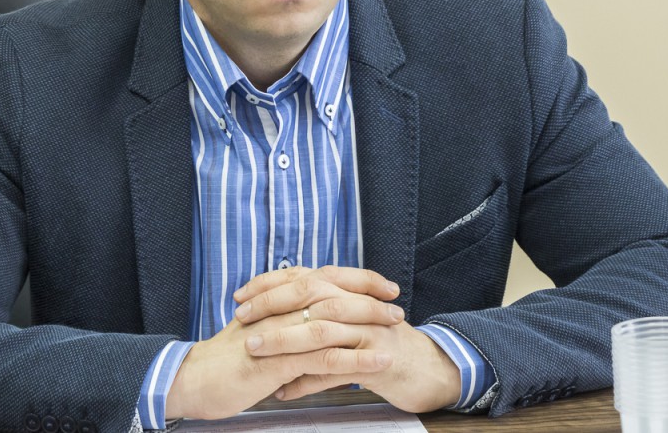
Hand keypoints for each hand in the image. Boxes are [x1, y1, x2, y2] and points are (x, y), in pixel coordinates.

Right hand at [165, 267, 402, 419]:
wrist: (194, 378)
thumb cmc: (227, 357)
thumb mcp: (259, 327)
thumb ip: (282, 315)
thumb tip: (307, 311)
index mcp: (278, 297)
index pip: (324, 277)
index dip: (357, 279)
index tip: (384, 286)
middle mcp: (282, 307)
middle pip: (333, 291)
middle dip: (370, 296)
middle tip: (397, 304)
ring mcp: (282, 331)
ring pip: (334, 320)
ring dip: (370, 323)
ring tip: (397, 329)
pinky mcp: (281, 360)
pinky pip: (326, 357)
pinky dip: (357, 358)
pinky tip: (378, 362)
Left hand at [235, 265, 460, 412]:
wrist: (427, 367)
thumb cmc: (381, 344)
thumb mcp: (353, 318)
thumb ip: (322, 308)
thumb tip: (282, 304)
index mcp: (348, 290)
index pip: (304, 275)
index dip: (269, 282)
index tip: (240, 295)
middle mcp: (357, 303)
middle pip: (309, 293)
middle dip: (272, 303)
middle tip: (242, 316)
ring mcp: (368, 330)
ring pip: (320, 330)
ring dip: (283, 339)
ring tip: (253, 349)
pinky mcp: (376, 360)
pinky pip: (336, 370)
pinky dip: (306, 382)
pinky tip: (282, 392)